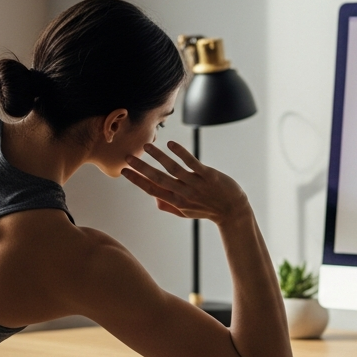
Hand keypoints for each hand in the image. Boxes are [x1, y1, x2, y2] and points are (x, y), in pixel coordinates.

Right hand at [122, 141, 249, 225]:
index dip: (137, 180)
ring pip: (173, 169)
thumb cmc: (207, 210)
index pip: (152, 190)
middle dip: (141, 168)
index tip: (124, 171)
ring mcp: (196, 184)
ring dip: (158, 157)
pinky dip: (180, 153)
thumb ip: (169, 206)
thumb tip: (153, 198)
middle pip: (158, 179)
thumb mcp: (186, 213)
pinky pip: (192, 163)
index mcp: (176, 202)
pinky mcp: (208, 176)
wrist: (233, 211)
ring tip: (146, 146)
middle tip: (128, 157)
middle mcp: (183, 194)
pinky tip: (170, 144)